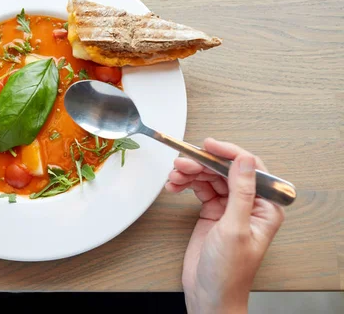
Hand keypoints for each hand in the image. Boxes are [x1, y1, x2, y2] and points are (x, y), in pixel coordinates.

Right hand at [165, 139, 284, 313]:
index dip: (228, 153)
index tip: (208, 145)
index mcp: (265, 207)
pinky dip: (185, 184)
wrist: (209, 295)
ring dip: (190, 173)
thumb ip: (241, 192)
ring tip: (174, 177)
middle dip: (201, 164)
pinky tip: (174, 186)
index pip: (249, 168)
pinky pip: (198, 188)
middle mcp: (248, 203)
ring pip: (209, 177)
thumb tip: (245, 161)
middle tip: (181, 164)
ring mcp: (229, 207)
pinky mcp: (212, 211)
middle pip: (224, 170)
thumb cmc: (228, 272)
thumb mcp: (235, 229)